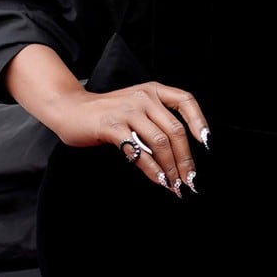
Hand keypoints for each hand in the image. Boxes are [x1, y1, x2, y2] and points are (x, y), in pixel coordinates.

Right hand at [55, 80, 209, 194]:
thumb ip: (156, 122)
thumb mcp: (136, 107)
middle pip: (175, 130)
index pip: (185, 100)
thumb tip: (180, 155)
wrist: (70, 109)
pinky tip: (157, 179)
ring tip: (174, 185)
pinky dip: (151, 169)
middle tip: (189, 180)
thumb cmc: (105, 113)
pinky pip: (139, 151)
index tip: (206, 143)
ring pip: (160, 142)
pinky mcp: (112, 126)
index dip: (200, 121)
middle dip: (185, 159)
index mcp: (153, 91)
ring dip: (170, 168)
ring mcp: (128, 111)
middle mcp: (143, 97)